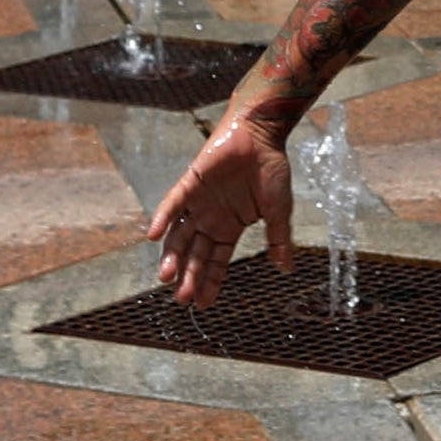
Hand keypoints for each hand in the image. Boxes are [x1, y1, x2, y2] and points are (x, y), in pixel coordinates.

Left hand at [147, 109, 294, 302]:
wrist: (262, 136)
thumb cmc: (271, 170)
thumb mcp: (278, 211)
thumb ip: (279, 239)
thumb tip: (286, 269)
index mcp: (230, 227)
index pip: (215, 261)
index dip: (209, 282)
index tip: (202, 304)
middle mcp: (210, 219)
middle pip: (195, 254)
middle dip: (188, 277)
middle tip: (182, 298)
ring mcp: (198, 203)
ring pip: (179, 235)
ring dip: (172, 256)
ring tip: (166, 277)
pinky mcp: (189, 184)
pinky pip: (172, 204)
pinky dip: (162, 219)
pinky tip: (154, 236)